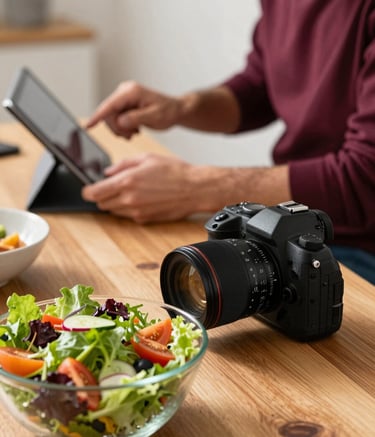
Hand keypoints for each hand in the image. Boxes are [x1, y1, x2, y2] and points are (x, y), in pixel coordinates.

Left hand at [81, 153, 203, 222]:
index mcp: (127, 181)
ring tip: (131, 191)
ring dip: (115, 203)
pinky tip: (142, 198)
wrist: (195, 189)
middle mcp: (129, 199)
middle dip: (102, 196)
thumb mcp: (147, 158)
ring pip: (114, 212)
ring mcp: (137, 212)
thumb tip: (108, 172)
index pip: (94, 193)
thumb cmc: (175, 171)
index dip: (87, 191)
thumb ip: (123, 165)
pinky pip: (128, 216)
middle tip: (112, 187)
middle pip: (101, 204)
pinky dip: (129, 209)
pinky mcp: (145, 220)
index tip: (89, 189)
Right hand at [86, 82, 182, 138]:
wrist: (176, 110)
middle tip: (131, 136)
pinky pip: (116, 118)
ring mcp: (124, 98)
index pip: (110, 105)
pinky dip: (123, 127)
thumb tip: (120, 121)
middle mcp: (125, 91)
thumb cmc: (168, 111)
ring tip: (134, 133)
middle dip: (118, 128)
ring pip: (112, 118)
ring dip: (121, 129)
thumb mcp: (154, 117)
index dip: (98, 116)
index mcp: (131, 91)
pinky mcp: (124, 104)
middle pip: (109, 114)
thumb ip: (136, 119)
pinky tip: (134, 130)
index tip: (88, 126)